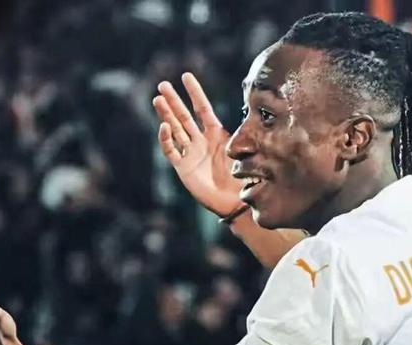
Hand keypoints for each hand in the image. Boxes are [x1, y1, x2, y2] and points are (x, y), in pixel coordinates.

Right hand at [153, 73, 243, 216]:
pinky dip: (166, 139)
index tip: (186, 76)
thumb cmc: (243, 177)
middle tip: (162, 85)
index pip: (203, 108)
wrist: (237, 201)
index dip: (195, 92)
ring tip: (157, 99)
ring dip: (166, 115)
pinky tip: (164, 126)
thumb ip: (244, 131)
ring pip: (175, 129)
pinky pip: (171, 151)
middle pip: (184, 116)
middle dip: (173, 101)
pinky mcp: (183, 168)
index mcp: (216, 134)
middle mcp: (201, 141)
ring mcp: (190, 154)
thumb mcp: (245, 150)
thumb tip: (254, 108)